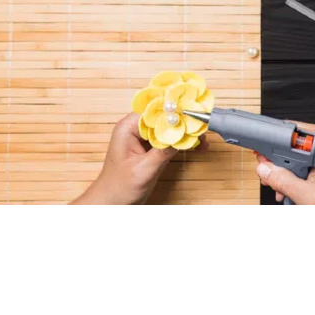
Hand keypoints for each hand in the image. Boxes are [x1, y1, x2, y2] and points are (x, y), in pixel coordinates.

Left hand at [71, 113, 208, 204]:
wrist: (111, 204)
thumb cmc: (118, 188)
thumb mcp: (143, 169)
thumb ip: (162, 152)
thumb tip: (182, 136)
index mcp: (128, 127)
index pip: (154, 111)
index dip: (174, 112)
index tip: (192, 115)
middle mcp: (136, 129)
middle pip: (164, 118)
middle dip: (183, 122)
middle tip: (201, 127)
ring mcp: (144, 138)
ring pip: (169, 128)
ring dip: (185, 133)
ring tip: (202, 139)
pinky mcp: (152, 148)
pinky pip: (169, 139)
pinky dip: (182, 142)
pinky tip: (196, 147)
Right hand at [255, 122, 314, 204]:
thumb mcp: (308, 195)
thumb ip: (283, 180)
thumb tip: (264, 168)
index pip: (287, 132)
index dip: (270, 146)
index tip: (261, 157)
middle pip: (284, 144)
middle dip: (274, 164)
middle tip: (271, 179)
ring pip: (288, 154)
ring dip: (281, 172)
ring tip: (282, 188)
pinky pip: (296, 161)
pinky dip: (289, 174)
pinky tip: (289, 187)